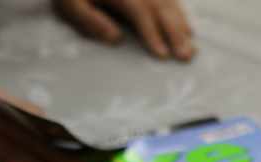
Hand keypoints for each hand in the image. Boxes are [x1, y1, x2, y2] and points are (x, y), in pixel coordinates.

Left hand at [53, 0, 193, 60]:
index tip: (162, 56)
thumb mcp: (69, 5)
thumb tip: (116, 39)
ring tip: (191, 46)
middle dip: (175, 33)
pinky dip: (180, 12)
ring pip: (168, 1)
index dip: (152, 33)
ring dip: (182, 24)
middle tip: (185, 56)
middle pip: (160, 7)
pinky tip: (187, 27)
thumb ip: (89, 21)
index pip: (140, 12)